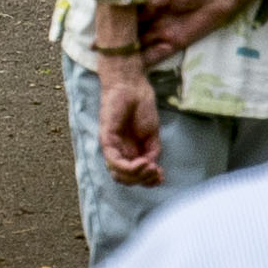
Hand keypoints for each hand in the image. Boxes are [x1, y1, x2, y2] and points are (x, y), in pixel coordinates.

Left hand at [93, 62, 164, 187]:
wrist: (133, 86)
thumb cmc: (142, 107)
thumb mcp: (152, 136)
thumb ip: (151, 153)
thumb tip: (150, 168)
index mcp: (128, 152)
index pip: (133, 176)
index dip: (147, 181)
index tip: (161, 176)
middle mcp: (118, 152)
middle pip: (125, 179)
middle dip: (143, 181)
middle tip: (156, 172)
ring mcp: (110, 146)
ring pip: (118, 174)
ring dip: (137, 175)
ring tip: (150, 167)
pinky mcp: (106, 139)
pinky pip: (113, 161)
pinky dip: (128, 167)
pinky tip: (143, 163)